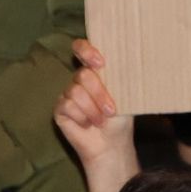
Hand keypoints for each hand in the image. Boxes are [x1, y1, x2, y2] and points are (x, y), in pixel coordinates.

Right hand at [54, 40, 137, 191]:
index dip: (86, 50)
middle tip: (111, 110)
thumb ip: (120, 76)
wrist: (111, 143)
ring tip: (101, 121)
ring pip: (75, 91)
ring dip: (92, 110)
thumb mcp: (125, 95)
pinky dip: (81, 117)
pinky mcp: (59, 109)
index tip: (100, 63)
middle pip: (83, 74)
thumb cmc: (120, 118)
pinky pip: (67, 105)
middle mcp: (80, 80)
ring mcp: (67, 93)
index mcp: (95, 71)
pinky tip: (87, 125)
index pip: (82, 48)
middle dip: (99, 94)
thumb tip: (130, 58)